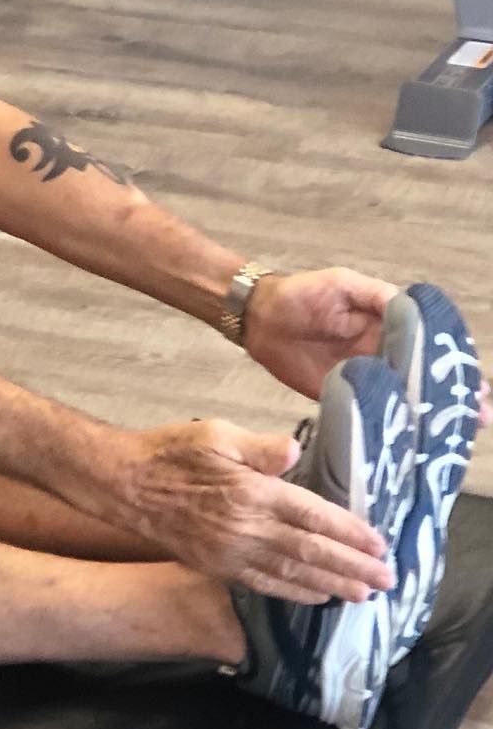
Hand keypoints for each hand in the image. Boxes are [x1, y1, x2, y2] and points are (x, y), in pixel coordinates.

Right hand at [116, 419, 394, 604]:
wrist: (123, 484)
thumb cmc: (169, 452)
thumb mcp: (214, 435)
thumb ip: (258, 447)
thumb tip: (293, 451)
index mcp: (251, 493)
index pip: (313, 517)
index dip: (350, 533)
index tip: (379, 546)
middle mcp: (246, 528)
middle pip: (310, 552)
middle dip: (352, 567)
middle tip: (386, 581)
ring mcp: (230, 552)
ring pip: (291, 574)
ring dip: (331, 585)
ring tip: (363, 595)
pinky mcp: (215, 565)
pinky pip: (262, 584)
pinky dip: (293, 593)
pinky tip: (315, 596)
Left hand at [243, 268, 491, 427]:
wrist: (258, 317)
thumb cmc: (302, 292)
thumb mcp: (344, 285)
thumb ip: (377, 296)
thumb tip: (412, 307)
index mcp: (389, 327)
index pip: (432, 349)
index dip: (455, 367)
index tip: (478, 387)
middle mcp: (381, 355)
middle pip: (424, 379)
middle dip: (451, 398)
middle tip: (477, 419)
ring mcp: (362, 378)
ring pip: (401, 400)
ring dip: (425, 417)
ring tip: (452, 436)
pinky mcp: (338, 395)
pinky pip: (366, 413)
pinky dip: (385, 426)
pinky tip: (404, 443)